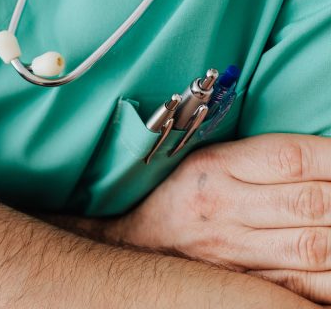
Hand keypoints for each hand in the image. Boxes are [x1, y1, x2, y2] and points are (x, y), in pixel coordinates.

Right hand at [109, 134, 330, 302]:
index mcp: (216, 167)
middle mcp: (224, 208)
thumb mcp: (209, 161)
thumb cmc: (181, 195)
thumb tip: (328, 160)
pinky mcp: (245, 283)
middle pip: (310, 203)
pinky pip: (304, 285)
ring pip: (315, 247)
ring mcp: (234, 251)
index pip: (291, 158)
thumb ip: (263, 158)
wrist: (134, 243)